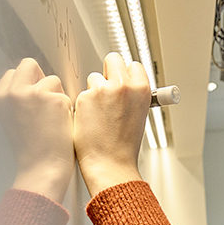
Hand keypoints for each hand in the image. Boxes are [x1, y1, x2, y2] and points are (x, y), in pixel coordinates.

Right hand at [0, 58, 74, 202]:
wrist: (41, 168)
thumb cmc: (31, 150)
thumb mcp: (11, 120)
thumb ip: (15, 101)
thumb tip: (27, 86)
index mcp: (0, 97)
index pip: (15, 72)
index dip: (27, 84)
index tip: (32, 100)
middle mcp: (14, 92)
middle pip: (30, 65)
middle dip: (40, 81)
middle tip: (44, 104)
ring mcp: (34, 94)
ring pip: (52, 80)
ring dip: (56, 97)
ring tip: (52, 120)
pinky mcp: (55, 100)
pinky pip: (66, 95)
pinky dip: (67, 109)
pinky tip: (61, 125)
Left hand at [74, 53, 150, 196]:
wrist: (110, 164)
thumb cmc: (123, 147)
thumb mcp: (139, 116)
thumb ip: (132, 97)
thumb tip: (125, 86)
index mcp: (141, 90)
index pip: (133, 65)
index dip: (125, 74)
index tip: (122, 81)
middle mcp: (123, 86)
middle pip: (112, 59)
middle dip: (108, 72)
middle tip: (106, 90)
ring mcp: (103, 90)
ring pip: (94, 77)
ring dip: (94, 90)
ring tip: (98, 113)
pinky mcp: (84, 98)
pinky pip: (82, 93)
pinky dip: (83, 105)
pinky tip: (89, 120)